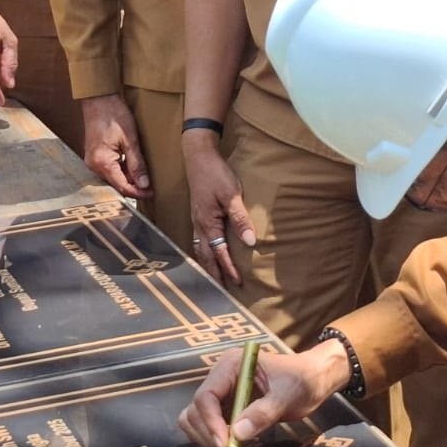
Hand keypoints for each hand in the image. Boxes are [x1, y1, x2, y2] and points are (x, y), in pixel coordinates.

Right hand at [82, 94, 151, 198]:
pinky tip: (133, 168)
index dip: (138, 192)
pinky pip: (109, 169)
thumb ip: (137, 164)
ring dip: (128, 179)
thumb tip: (144, 185)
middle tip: (152, 187)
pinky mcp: (94, 156)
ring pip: (113, 178)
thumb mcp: (130, 139)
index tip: (152, 193)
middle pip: (117, 185)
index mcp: (102, 162)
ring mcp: (92, 161)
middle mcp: (94, 165)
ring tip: (145, 177)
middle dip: (134, 187)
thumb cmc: (113, 114)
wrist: (98, 98)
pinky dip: (121, 171)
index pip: (122, 187)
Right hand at [177, 340, 348, 446]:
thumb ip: (262, 413)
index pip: (206, 395)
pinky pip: (208, 423)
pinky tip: (233, 446)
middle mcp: (221, 377)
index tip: (224, 444)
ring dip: (206, 436)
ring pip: (195, 417)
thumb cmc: (303, 380)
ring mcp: (222, 392)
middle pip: (195, 408)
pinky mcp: (227, 406)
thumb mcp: (287, 396)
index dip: (210, 422)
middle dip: (206, 431)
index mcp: (231, 365)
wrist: (314, 378)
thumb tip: (237, 433)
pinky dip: (214, 436)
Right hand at [184, 131, 255, 283]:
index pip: (220, 253)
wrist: (198, 156)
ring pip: (201, 250)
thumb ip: (240, 219)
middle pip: (206, 257)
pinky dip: (206, 252)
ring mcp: (196, 221)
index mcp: (207, 224)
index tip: (238, 283)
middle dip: (214, 274)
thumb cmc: (215, 173)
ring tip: (216, 277)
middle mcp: (199, 226)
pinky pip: (200, 240)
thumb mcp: (232, 195)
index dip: (229, 268)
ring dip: (208, 265)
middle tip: (223, 290)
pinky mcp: (198, 214)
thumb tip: (250, 242)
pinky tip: (211, 252)